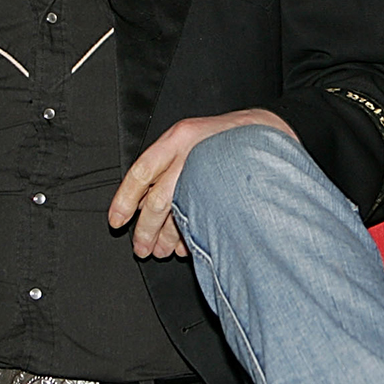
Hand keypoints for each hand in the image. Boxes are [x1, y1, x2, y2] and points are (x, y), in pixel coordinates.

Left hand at [108, 110, 296, 257]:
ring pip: (180, 212)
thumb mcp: (189, 139)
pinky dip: (192, 234)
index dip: (125, 200)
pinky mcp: (229, 187)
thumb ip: (167, 165)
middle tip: (142, 248)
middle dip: (147, 230)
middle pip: (159, 200)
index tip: (117, 221)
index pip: (141, 172)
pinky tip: (187, 245)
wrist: (266, 132)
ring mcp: (213, 172)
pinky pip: (203, 216)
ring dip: (168, 237)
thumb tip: (141, 203)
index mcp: (178, 138)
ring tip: (163, 251)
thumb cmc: (223, 138)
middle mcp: (192, 153)